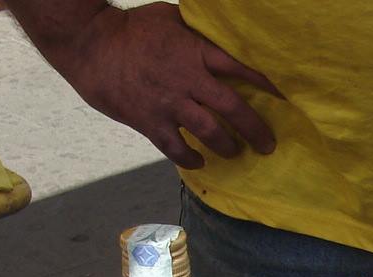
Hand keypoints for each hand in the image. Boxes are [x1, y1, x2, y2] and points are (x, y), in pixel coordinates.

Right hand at [43, 3, 281, 168]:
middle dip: (256, 129)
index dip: (266, 85)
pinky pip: (177, 149)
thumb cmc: (131, 28)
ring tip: (236, 152)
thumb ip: (198, 33)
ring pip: (211, 132)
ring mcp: (169, 102)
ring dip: (228, 146)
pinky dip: (192, 159)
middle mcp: (187, 79)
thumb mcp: (170, 19)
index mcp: (195, 51)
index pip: (241, 69)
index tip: (283, 100)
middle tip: (268, 145)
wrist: (89, 43)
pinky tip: (201, 161)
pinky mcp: (150, 121)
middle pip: (233, 108)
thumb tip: (225, 36)